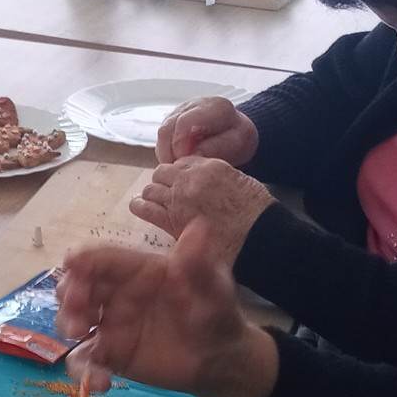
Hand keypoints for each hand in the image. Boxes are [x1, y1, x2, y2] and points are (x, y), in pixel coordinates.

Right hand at [55, 219, 278, 396]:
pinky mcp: (109, 354)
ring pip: (73, 320)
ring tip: (79, 336)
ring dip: (67, 325)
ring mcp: (110, 324)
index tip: (71, 263)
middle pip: (78, 286)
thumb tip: (199, 226)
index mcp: (137, 270)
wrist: (220, 357)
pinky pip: (86, 359)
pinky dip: (84, 371)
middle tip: (76, 307)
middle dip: (69, 293)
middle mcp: (117, 294)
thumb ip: (199, 262)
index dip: (84, 258)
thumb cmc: (214, 312)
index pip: (103, 258)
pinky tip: (100, 382)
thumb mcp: (213, 287)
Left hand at [128, 156, 274, 259]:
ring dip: (152, 194)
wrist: (256, 234)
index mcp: (209, 166)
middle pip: (163, 173)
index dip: (180, 173)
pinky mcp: (170, 220)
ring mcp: (177, 199)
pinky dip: (140, 206)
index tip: (181, 181)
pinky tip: (139, 207)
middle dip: (163, 182)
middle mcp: (189, 179)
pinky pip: (145, 208)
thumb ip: (220, 179)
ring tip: (153, 201)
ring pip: (151, 188)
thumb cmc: (256, 213)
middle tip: (167, 193)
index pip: (183, 162)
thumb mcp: (241, 182)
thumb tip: (211, 185)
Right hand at [156, 96, 257, 164]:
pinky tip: (177, 162)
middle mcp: (194, 105)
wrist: (235, 134)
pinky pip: (162, 138)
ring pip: (162, 133)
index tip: (184, 162)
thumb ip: (215, 148)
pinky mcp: (172, 121)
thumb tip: (191, 155)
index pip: (184, 123)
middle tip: (178, 171)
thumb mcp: (236, 145)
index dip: (180, 145)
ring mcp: (180, 111)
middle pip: (168, 128)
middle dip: (170, 153)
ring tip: (178, 169)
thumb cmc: (237, 140)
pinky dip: (166, 153)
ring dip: (166, 154)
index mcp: (214, 107)